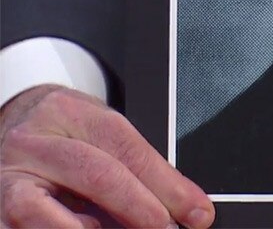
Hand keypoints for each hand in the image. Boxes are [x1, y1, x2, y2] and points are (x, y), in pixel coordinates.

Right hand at [1, 85, 213, 227]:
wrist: (16, 125)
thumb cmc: (67, 133)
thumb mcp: (105, 134)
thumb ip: (142, 168)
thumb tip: (188, 209)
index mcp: (71, 114)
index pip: (127, 148)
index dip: (166, 185)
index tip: (195, 211)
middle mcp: (35, 143)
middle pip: (94, 173)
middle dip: (138, 207)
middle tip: (165, 227)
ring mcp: (7, 177)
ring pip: (38, 209)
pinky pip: (22, 227)